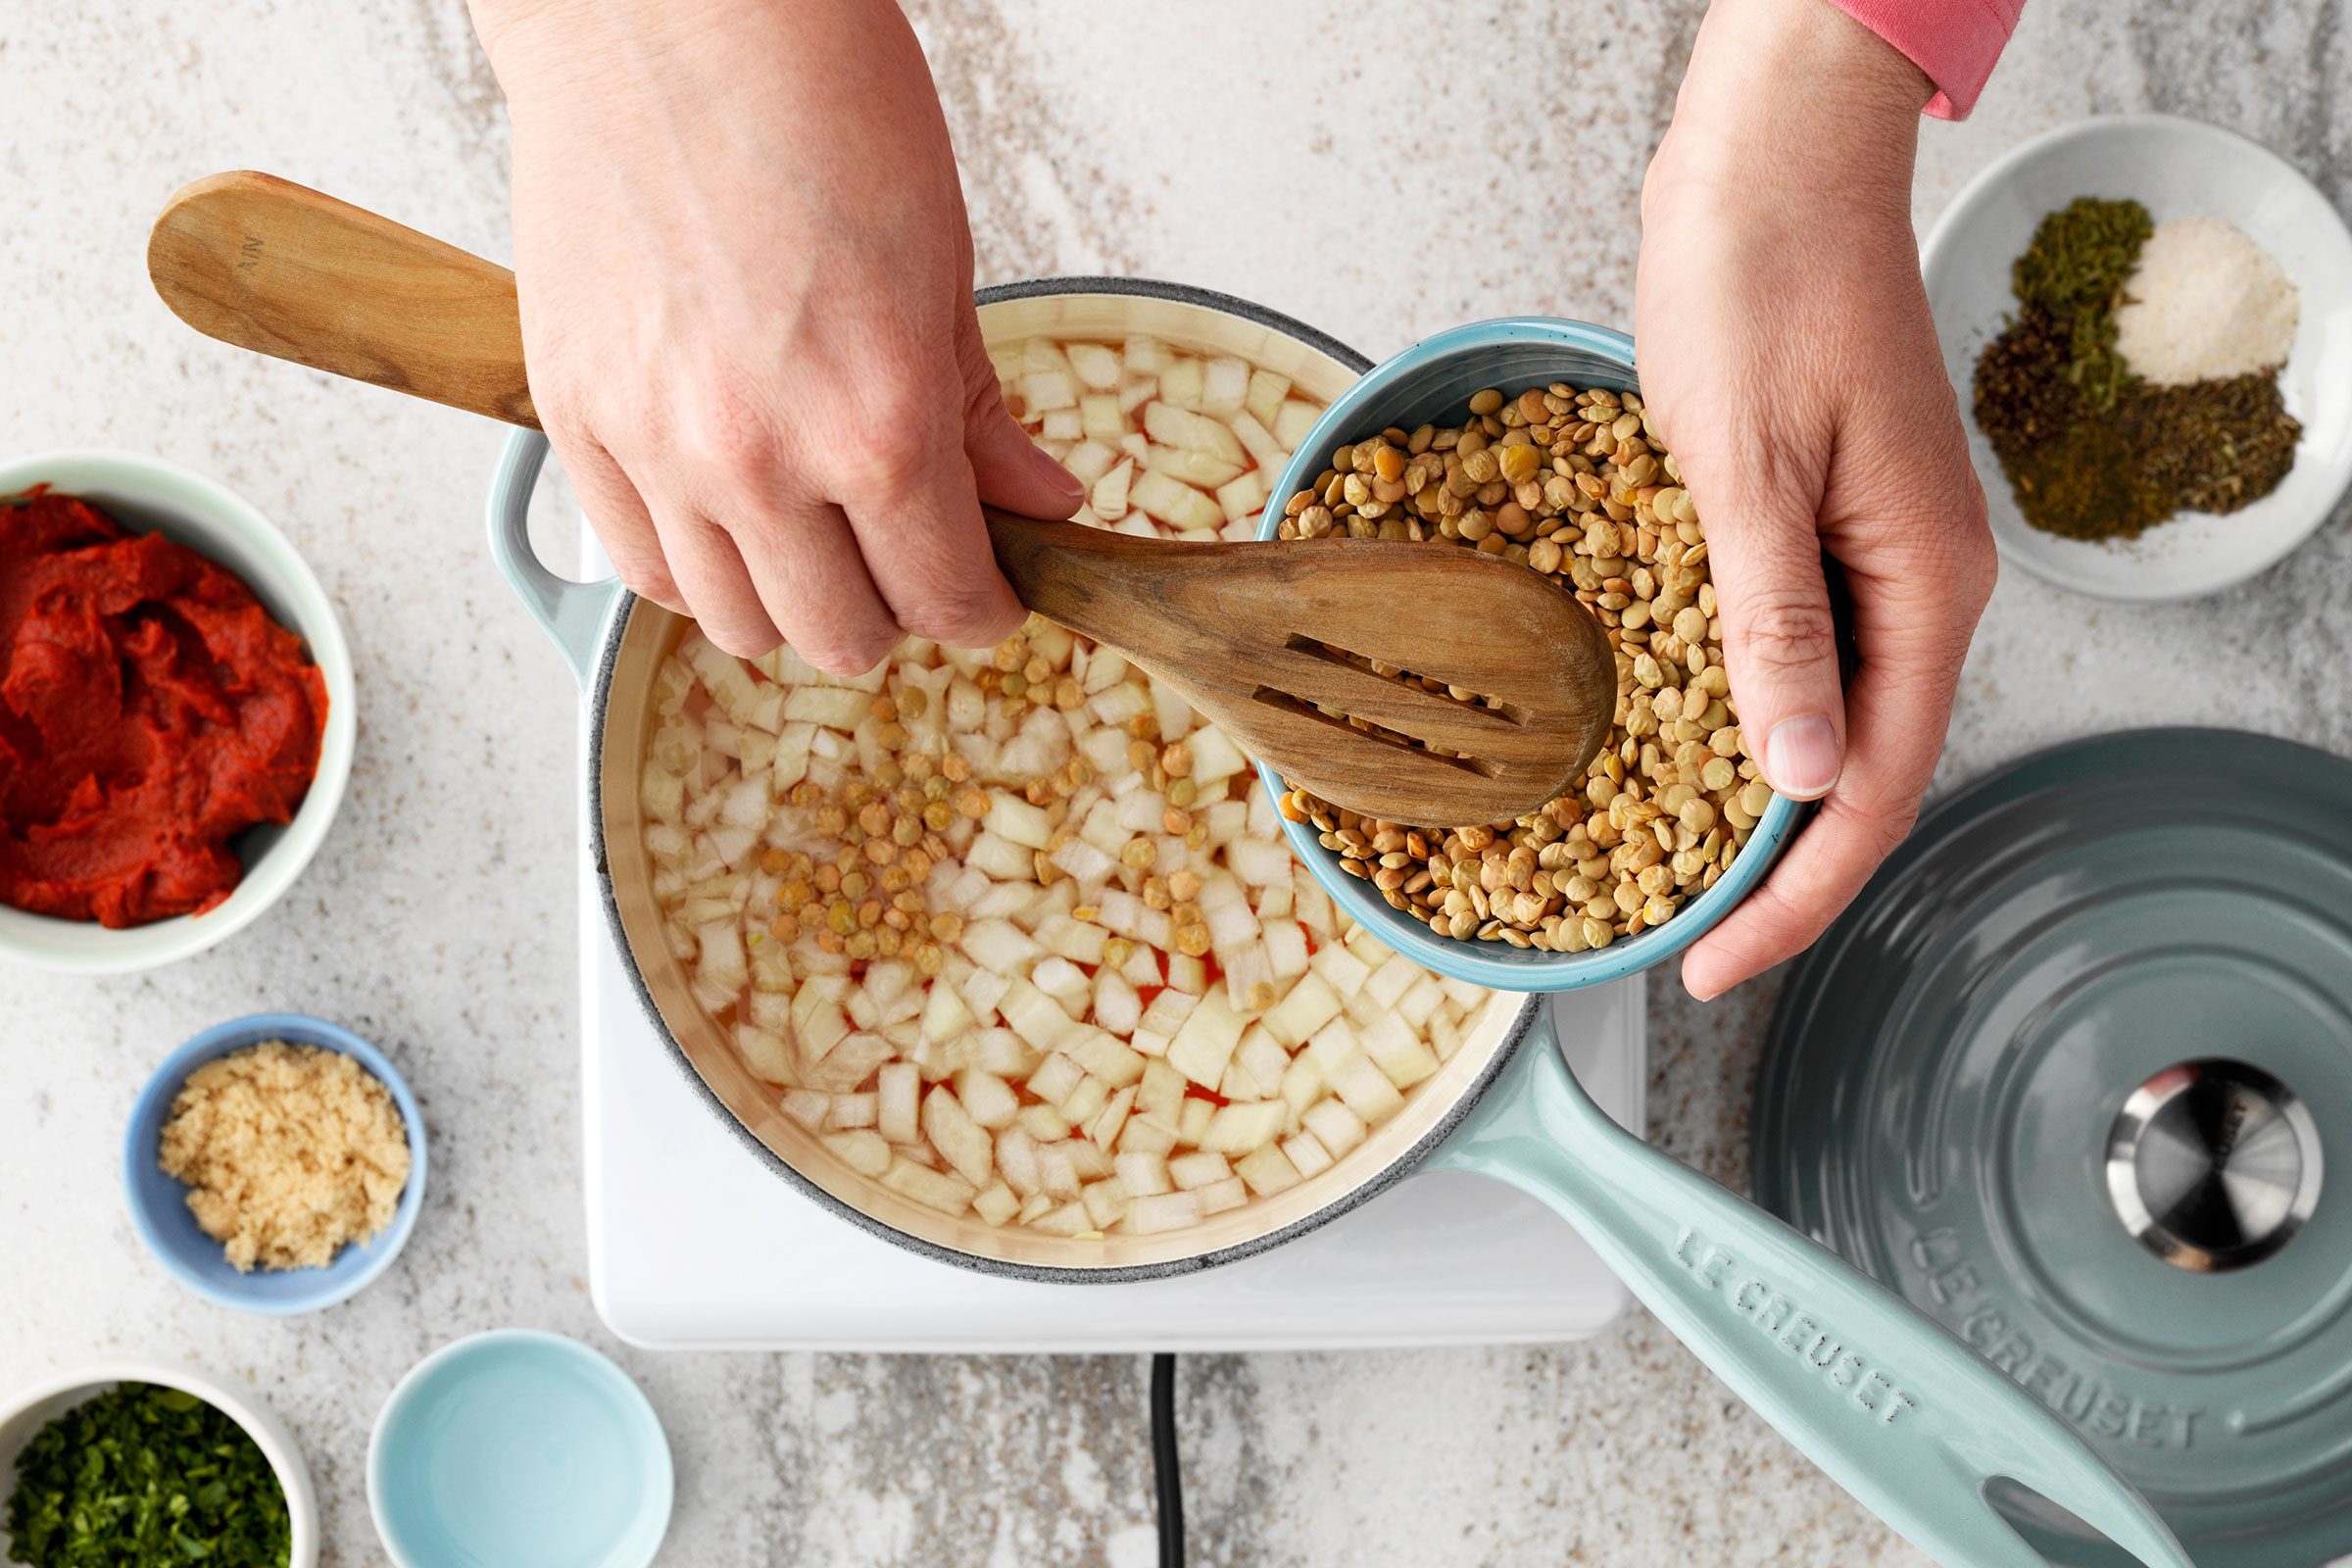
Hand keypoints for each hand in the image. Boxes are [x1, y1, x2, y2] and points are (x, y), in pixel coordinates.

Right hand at [469, 0, 1082, 670]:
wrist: (669, 15)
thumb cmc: (817, 104)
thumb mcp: (944, 265)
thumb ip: (980, 414)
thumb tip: (1039, 505)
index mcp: (879, 426)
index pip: (947, 602)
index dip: (985, 608)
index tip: (989, 589)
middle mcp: (761, 461)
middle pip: (842, 637)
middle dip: (896, 613)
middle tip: (909, 559)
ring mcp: (656, 449)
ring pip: (734, 626)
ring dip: (792, 605)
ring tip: (818, 543)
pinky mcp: (576, 422)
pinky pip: (641, 569)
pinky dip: (698, 571)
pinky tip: (733, 522)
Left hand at [1635, 0, 1995, 998]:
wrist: (1769, 162)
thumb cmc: (1761, 287)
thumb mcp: (1748, 469)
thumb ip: (1777, 627)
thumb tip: (1802, 779)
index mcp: (1925, 582)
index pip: (1877, 789)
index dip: (1797, 896)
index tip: (1713, 968)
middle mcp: (1917, 582)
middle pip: (1861, 769)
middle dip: (1777, 871)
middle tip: (1682, 944)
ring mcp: (1872, 550)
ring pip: (1827, 714)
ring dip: (1755, 800)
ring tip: (1669, 875)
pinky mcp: (1818, 519)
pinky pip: (1791, 647)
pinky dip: (1737, 712)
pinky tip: (1670, 748)